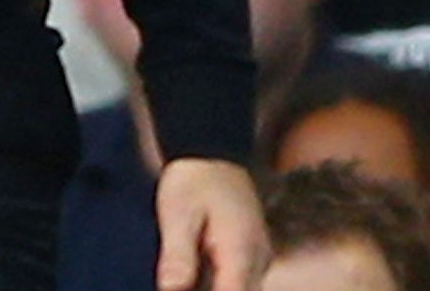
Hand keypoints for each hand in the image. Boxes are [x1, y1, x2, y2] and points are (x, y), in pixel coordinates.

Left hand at [154, 158, 267, 290]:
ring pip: (242, 290)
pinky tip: (195, 276)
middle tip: (180, 279)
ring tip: (187, 270)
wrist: (212, 153)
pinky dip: (221, 283)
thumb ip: (178, 254)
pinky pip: (241, 281)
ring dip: (217, 287)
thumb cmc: (192, 179)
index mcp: (241, 250)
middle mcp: (258, 259)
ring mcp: (259, 258)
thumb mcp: (177, 213)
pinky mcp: (253, 255)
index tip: (180, 290)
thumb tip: (171, 289)